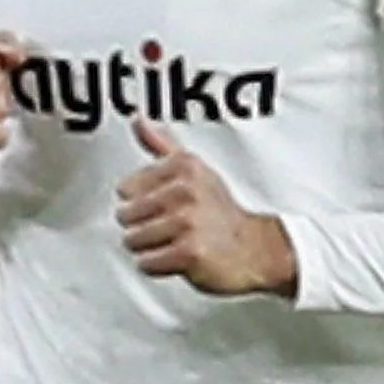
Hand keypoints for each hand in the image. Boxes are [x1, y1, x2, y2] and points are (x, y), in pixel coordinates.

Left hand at [115, 123, 294, 295]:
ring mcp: (188, 222)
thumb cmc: (220, 212)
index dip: (142, 201)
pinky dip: (159, 266)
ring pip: (133, 240)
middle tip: (173, 227)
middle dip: (144, 226)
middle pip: (126, 216)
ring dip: (151, 247)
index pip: (126, 188)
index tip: (168, 205)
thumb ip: (161, 145)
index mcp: (184, 167)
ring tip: (176, 242)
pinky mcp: (188, 253)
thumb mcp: (194, 170)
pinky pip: (147, 263)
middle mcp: (186, 191)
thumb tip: (138, 118)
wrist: (257, 250)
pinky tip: (180, 258)